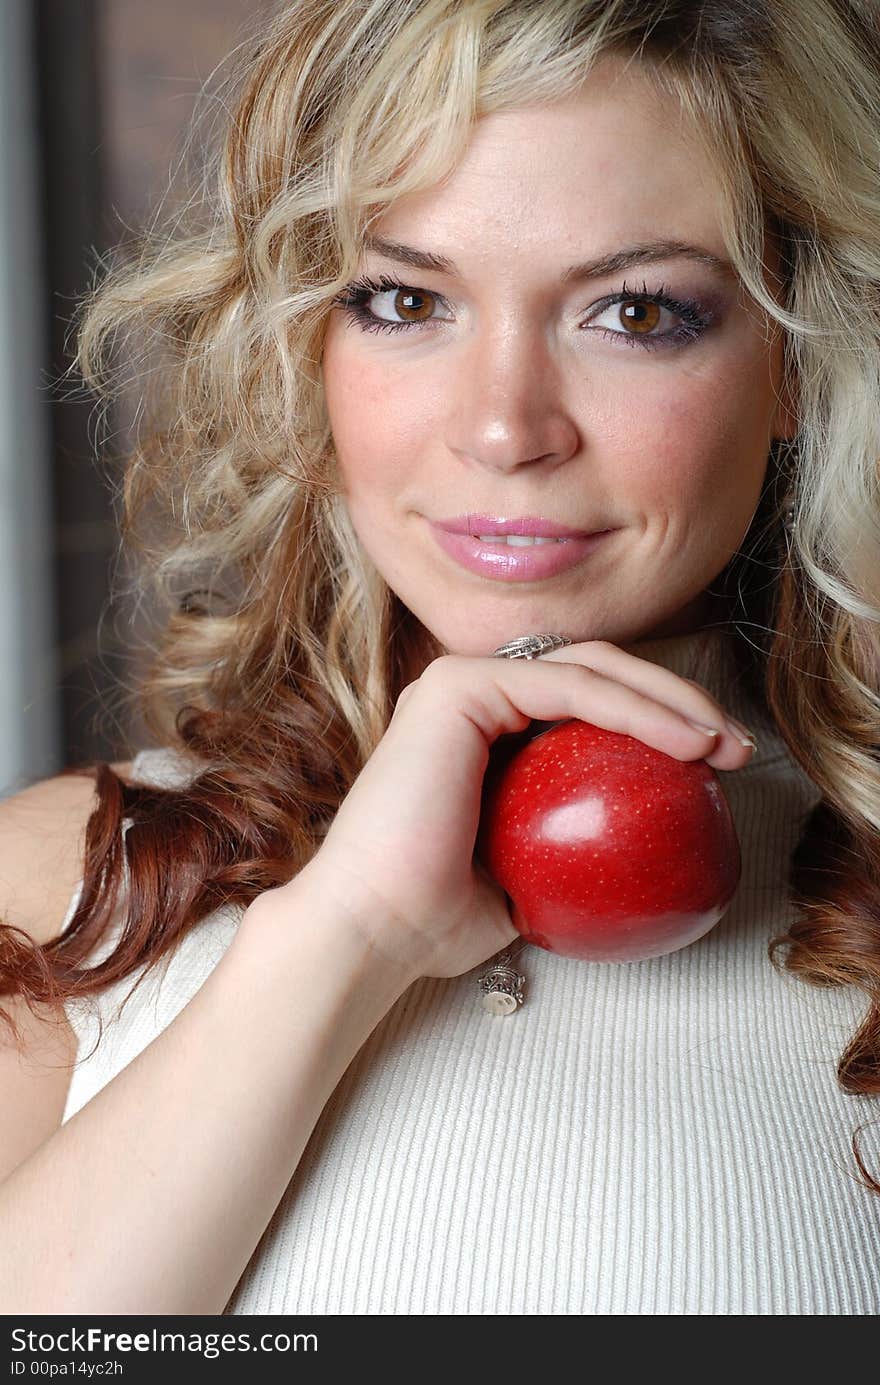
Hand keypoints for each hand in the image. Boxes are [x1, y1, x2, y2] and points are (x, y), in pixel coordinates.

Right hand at [274, 641, 755, 981]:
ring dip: (671, 698)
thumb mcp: (528, 880)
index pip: (586, 701)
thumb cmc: (438, 919)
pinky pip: (571, 688)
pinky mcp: (460, 686)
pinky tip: (685, 744)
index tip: (716, 768)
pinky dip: (636, 709)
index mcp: (483, 727)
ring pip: (592, 666)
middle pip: (597, 671)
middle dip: (678, 699)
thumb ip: (566, 847)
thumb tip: (631, 861)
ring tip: (725, 745)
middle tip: (737, 749)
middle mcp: (472, 693)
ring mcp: (463, 682)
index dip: (657, 719)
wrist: (373, 932)